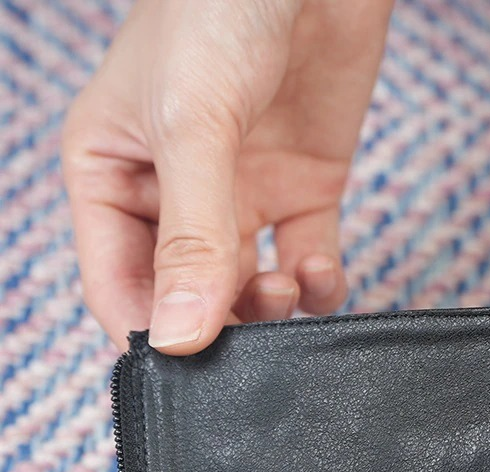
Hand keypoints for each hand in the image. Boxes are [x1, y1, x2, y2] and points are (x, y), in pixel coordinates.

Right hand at [62, 0, 392, 353]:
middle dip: (219, 326)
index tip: (189, 361)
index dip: (151, 330)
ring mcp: (243, 197)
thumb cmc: (221, 10)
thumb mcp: (193, 125)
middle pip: (189, 296)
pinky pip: (306, 262)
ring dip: (268, 310)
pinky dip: (317, 283)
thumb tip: (179, 337)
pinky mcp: (303, 192)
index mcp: (113, 177)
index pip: (118, 284)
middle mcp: (176, 196)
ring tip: (282, 293)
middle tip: (248, 338)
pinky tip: (317, 271)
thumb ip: (190, 237)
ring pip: (248, 289)